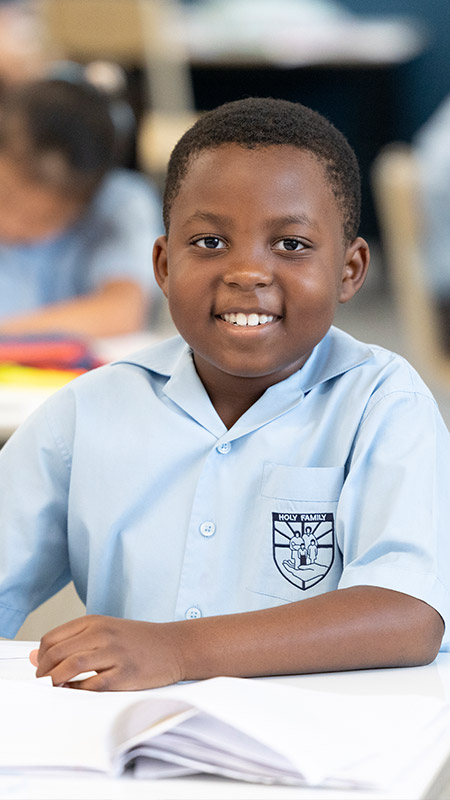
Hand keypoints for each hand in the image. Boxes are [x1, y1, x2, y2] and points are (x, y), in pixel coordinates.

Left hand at [29, 615, 184, 690]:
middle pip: (57, 653)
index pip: (52, 639)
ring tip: (57, 689)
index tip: (42, 670)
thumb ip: (72, 642)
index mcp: (95, 622)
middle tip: (46, 684)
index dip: (40, 658)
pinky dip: (77, 692)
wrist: (174, 646)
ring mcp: (114, 653)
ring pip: (71, 667)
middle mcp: (102, 634)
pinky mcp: (124, 674)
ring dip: (56, 682)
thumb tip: (35, 656)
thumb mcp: (105, 632)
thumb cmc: (139, 640)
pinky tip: (76, 693)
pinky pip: (91, 685)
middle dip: (44, 673)